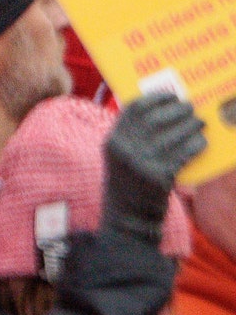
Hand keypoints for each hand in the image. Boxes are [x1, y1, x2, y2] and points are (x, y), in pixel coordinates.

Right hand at [102, 92, 206, 244]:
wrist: (128, 219)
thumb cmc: (129, 184)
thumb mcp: (121, 157)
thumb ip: (134, 137)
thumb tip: (164, 112)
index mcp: (112, 140)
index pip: (133, 110)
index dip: (154, 99)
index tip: (170, 95)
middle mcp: (124, 149)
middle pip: (155, 120)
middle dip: (176, 111)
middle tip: (190, 108)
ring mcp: (140, 163)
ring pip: (171, 136)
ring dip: (190, 127)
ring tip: (200, 123)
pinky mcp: (159, 177)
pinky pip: (182, 155)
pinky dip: (194, 145)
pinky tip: (202, 142)